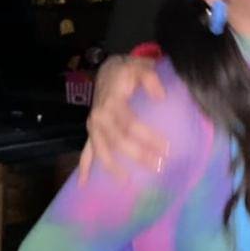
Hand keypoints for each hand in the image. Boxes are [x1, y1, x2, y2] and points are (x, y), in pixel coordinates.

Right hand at [78, 55, 166, 183]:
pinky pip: (85, 151)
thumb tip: (161, 97)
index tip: (165, 148)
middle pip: (118, 141)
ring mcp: (93, 126)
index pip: (131, 125)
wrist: (108, 68)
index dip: (148, 137)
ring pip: (101, 151)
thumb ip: (151, 80)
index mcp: (112, 103)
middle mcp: (99, 117)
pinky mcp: (91, 130)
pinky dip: (84, 167)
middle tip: (157, 166)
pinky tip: (85, 183)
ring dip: (114, 167)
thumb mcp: (140, 67)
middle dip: (138, 155)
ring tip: (127, 181)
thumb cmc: (127, 70)